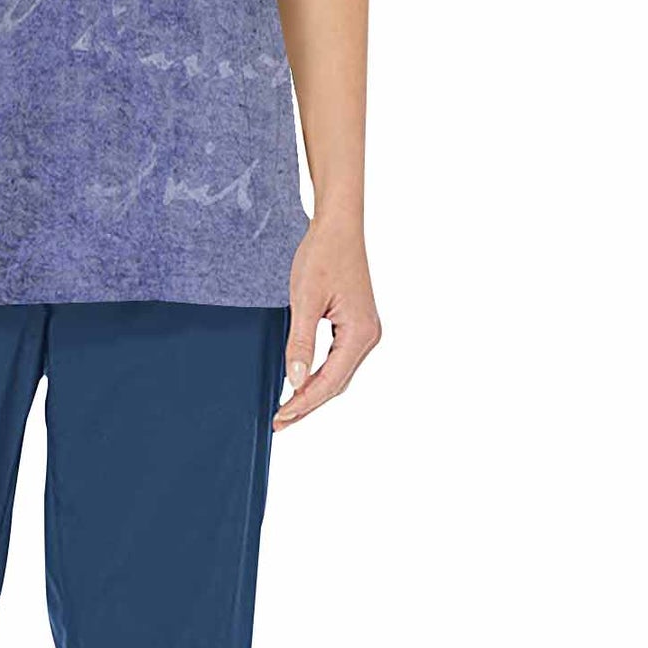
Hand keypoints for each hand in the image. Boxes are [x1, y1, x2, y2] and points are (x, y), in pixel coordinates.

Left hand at [273, 218, 381, 429]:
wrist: (338, 226)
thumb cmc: (323, 255)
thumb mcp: (305, 298)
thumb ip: (300, 341)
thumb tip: (295, 380)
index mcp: (360, 334)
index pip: (330, 382)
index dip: (304, 403)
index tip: (280, 417)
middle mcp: (368, 336)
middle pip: (337, 383)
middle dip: (308, 404)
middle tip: (279, 421)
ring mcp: (364, 331)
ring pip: (338, 373)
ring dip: (314, 391)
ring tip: (288, 408)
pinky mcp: (356, 324)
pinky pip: (338, 359)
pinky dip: (320, 374)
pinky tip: (302, 380)